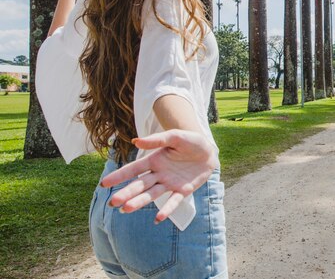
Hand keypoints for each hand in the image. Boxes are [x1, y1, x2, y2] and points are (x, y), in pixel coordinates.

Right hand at [101, 129, 217, 223]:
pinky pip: (173, 201)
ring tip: (126, 209)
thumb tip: (136, 142)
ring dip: (140, 202)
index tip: (104, 184)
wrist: (209, 151)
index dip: (119, 176)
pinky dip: (167, 209)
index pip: (133, 169)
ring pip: (152, 194)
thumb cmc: (190, 141)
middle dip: (126, 193)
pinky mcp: (183, 190)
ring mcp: (170, 183)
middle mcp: (158, 174)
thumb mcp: (175, 136)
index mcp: (154, 160)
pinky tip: (158, 218)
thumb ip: (157, 140)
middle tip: (113, 202)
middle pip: (140, 185)